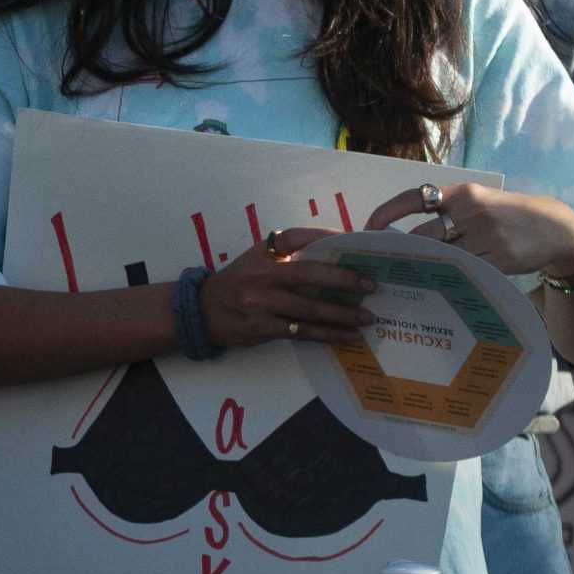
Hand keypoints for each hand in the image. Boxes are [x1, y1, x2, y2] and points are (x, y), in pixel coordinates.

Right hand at [197, 232, 375, 347]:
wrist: (202, 312)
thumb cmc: (238, 282)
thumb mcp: (256, 258)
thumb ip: (288, 251)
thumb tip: (335, 249)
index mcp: (262, 254)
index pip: (297, 238)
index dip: (327, 237)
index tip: (355, 243)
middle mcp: (261, 275)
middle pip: (309, 275)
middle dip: (344, 280)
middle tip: (371, 286)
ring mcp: (261, 303)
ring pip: (309, 309)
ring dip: (342, 315)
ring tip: (368, 318)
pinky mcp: (262, 327)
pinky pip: (302, 332)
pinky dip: (328, 334)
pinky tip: (347, 336)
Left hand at [366, 183, 573, 277]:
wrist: (555, 228)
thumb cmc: (507, 214)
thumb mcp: (479, 201)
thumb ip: (446, 211)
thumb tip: (402, 234)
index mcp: (464, 193)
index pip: (415, 198)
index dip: (387, 212)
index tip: (369, 227)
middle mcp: (472, 212)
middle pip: (422, 236)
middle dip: (402, 251)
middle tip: (385, 263)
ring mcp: (487, 237)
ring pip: (441, 257)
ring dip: (424, 268)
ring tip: (407, 277)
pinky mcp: (499, 260)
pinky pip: (464, 273)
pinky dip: (450, 279)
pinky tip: (440, 285)